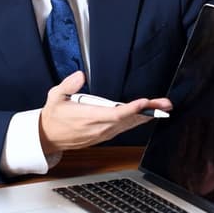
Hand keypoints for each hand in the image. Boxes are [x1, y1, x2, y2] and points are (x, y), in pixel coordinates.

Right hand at [38, 72, 171, 154]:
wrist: (48, 137)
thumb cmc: (54, 116)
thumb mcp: (55, 96)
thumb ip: (68, 85)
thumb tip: (80, 75)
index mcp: (88, 117)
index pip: (114, 114)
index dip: (131, 109)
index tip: (144, 103)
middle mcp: (99, 128)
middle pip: (128, 120)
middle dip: (148, 111)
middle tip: (165, 104)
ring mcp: (103, 134)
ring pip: (129, 125)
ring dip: (146, 116)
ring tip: (162, 107)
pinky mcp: (104, 136)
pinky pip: (124, 128)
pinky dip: (137, 121)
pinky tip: (147, 115)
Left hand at [170, 116, 213, 201]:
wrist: (191, 191)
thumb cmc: (211, 177)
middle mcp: (204, 168)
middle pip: (208, 146)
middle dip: (209, 131)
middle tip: (211, 119)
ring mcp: (190, 165)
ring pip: (195, 143)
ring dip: (197, 129)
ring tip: (200, 118)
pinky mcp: (178, 162)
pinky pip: (182, 146)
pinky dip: (185, 135)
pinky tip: (187, 126)